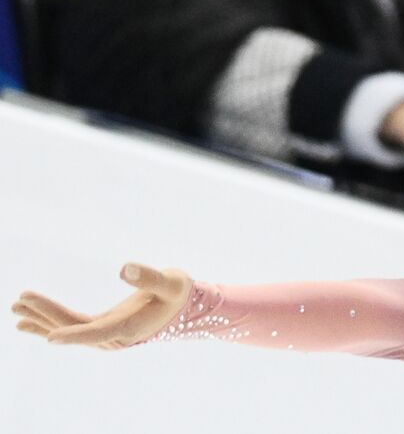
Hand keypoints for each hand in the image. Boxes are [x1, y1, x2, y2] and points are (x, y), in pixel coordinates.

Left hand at [12, 263, 191, 348]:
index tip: (49, 336)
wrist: (186, 308)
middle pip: (74, 327)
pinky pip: (73, 327)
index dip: (74, 335)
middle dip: (45, 315)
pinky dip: (51, 323)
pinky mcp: (102, 329)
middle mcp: (113, 336)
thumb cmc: (180, 293)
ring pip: (69, 328)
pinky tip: (31, 323)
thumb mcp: (171, 282)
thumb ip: (150, 277)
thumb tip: (124, 268)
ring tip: (17, 310)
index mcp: (129, 328)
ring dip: (42, 319)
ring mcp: (106, 335)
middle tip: (20, 301)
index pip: (97, 333)